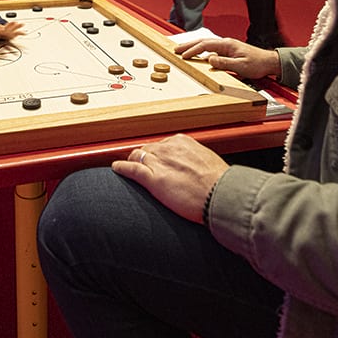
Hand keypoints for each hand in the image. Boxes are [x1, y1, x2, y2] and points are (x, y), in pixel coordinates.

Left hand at [0, 21, 25, 47]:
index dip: (0, 27)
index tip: (2, 28)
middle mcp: (4, 29)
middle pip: (8, 26)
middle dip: (11, 24)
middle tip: (15, 22)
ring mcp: (9, 31)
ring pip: (14, 28)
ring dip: (18, 26)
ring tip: (22, 24)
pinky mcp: (12, 34)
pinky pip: (17, 33)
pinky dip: (21, 33)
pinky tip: (25, 33)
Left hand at [112, 134, 227, 222]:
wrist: (221, 195)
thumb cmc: (219, 182)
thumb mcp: (207, 162)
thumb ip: (195, 160)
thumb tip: (194, 166)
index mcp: (183, 142)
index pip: (162, 144)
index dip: (156, 153)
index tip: (156, 159)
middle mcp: (169, 149)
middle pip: (147, 149)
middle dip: (143, 156)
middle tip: (140, 164)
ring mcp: (160, 163)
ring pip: (137, 156)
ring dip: (132, 161)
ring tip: (126, 166)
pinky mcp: (154, 179)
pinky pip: (132, 169)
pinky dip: (122, 168)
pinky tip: (117, 168)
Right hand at [175, 37, 280, 79]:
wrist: (268, 62)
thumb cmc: (257, 63)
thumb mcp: (241, 66)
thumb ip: (224, 63)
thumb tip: (209, 59)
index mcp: (227, 44)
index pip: (205, 45)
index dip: (193, 50)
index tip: (183, 55)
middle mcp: (225, 43)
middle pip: (202, 41)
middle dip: (188, 45)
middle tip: (175, 49)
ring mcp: (226, 46)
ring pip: (205, 44)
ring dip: (193, 46)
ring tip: (181, 50)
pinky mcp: (227, 51)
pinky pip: (210, 48)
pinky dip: (200, 50)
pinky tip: (196, 54)